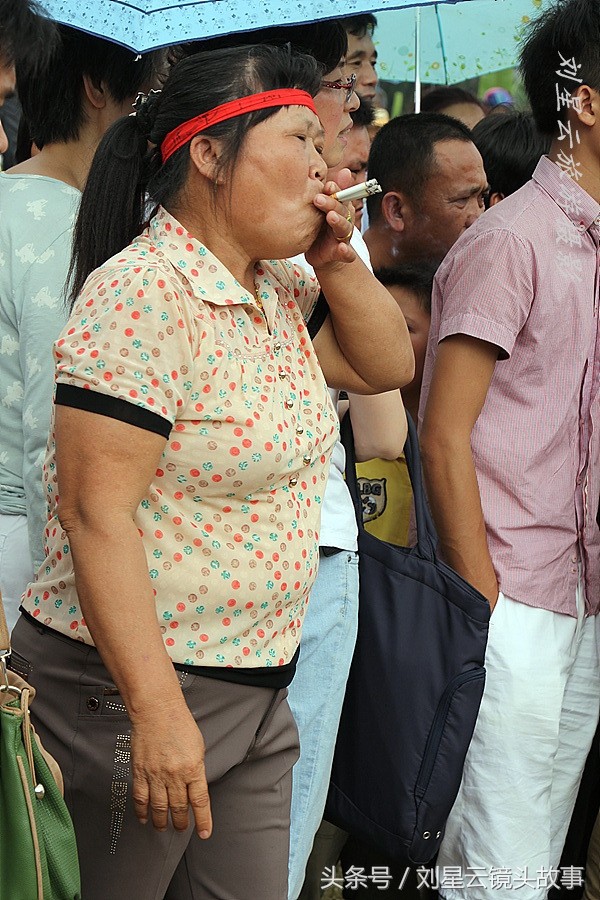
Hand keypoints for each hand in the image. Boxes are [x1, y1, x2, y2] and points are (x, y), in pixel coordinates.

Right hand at [130, 702, 211, 837]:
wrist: (156, 710)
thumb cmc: (178, 723)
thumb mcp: (198, 747)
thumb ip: (196, 769)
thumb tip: (194, 787)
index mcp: (193, 767)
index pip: (200, 801)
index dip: (203, 820)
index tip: (204, 832)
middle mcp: (174, 774)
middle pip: (179, 807)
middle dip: (181, 822)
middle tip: (181, 828)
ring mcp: (156, 774)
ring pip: (159, 807)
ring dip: (162, 821)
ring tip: (164, 827)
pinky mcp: (140, 772)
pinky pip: (141, 798)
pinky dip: (142, 811)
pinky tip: (144, 817)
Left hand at [305, 173, 356, 269]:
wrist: (322, 254)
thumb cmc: (321, 228)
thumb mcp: (324, 209)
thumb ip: (331, 193)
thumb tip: (345, 170)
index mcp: (340, 209)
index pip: (341, 197)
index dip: (337, 191)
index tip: (328, 186)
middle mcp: (344, 221)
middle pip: (342, 211)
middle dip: (332, 204)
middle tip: (318, 199)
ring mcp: (342, 238)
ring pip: (344, 228)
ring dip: (339, 222)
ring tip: (331, 217)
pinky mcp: (340, 254)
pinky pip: (347, 254)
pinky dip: (346, 253)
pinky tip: (342, 249)